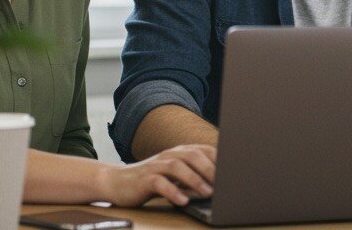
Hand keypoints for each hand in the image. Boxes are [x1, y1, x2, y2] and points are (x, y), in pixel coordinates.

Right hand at [101, 144, 216, 206]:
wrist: (118, 182)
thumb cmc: (152, 180)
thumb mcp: (175, 175)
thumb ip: (193, 175)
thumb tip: (219, 185)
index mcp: (180, 152)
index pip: (204, 150)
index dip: (219, 160)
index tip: (232, 173)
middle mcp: (169, 154)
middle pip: (193, 156)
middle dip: (210, 170)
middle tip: (223, 185)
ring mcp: (156, 165)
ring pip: (178, 167)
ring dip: (195, 180)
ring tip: (207, 193)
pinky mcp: (145, 179)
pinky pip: (159, 183)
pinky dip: (173, 192)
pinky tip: (182, 201)